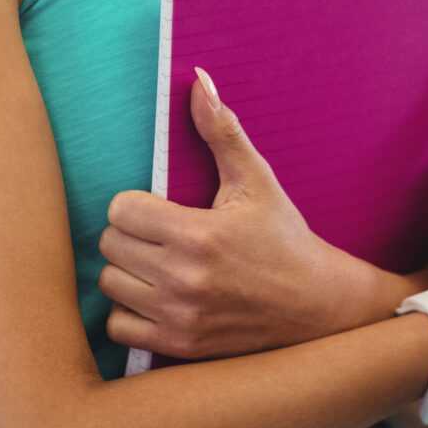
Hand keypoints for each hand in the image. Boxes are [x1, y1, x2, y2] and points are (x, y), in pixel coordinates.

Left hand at [99, 69, 427, 360]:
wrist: (317, 306)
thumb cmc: (283, 238)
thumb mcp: (256, 180)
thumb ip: (221, 131)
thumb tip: (198, 80)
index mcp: (197, 235)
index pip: (120, 210)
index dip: (136, 204)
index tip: (158, 208)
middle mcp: (183, 280)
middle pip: (110, 246)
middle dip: (130, 235)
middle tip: (159, 235)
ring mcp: (179, 318)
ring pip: (110, 284)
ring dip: (127, 272)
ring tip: (157, 264)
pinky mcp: (179, 347)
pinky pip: (119, 327)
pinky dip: (129, 312)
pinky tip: (153, 297)